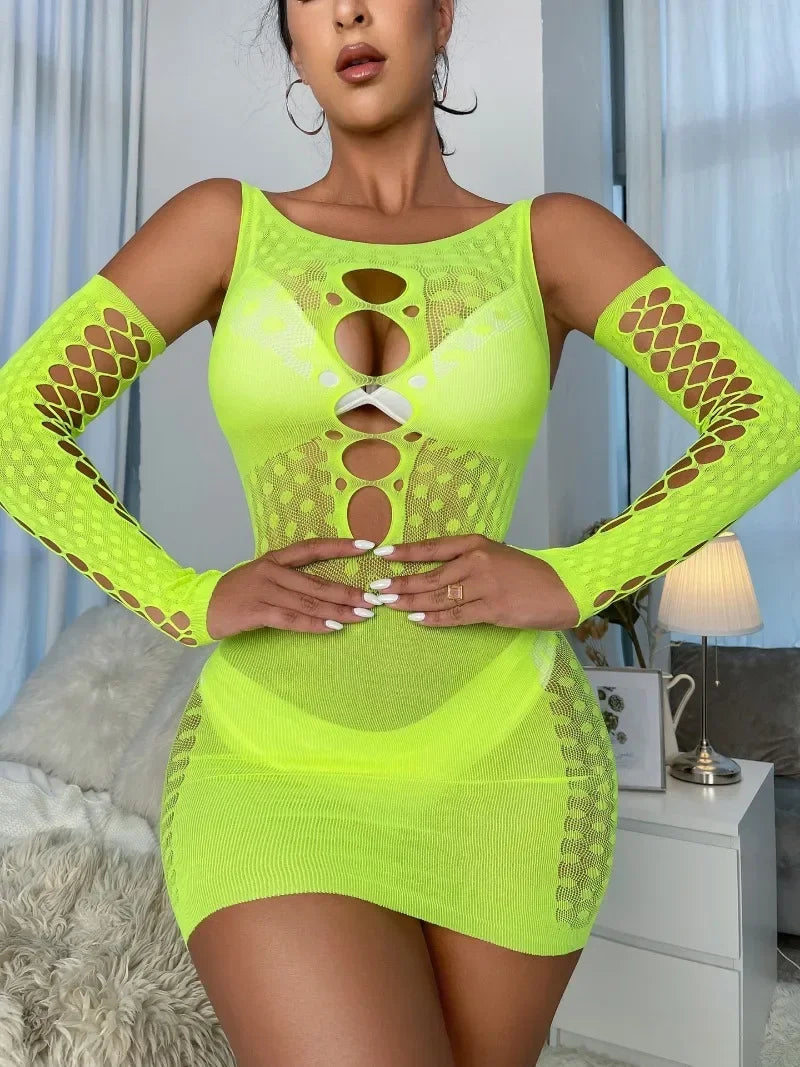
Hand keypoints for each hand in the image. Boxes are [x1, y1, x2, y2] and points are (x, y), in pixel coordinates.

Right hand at [206, 537, 380, 639]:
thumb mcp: (262, 579)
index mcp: (275, 559)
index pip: (312, 548)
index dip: (340, 546)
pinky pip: (292, 618)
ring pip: (309, 601)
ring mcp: (264, 590)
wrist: (198, 607)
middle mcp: (272, 570)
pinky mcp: (256, 610)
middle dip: (349, 592)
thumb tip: (326, 592)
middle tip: (374, 600)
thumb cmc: (235, 595)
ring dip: (339, 610)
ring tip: (363, 616)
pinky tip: (334, 627)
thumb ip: (289, 581)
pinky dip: (315, 625)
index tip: (368, 545)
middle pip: (318, 581)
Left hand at [369, 534, 580, 630]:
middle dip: (400, 584)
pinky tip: (417, 620)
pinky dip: (434, 619)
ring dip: (411, 603)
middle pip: (430, 576)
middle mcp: (477, 561)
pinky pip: (456, 615)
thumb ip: (468, 561)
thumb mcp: (496, 556)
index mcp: (476, 544)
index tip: (381, 555)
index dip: (405, 552)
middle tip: (377, 591)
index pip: (433, 547)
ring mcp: (484, 585)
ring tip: (390, 606)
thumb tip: (433, 573)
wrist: (563, 589)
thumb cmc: (528, 574)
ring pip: (438, 596)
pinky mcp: (493, 609)